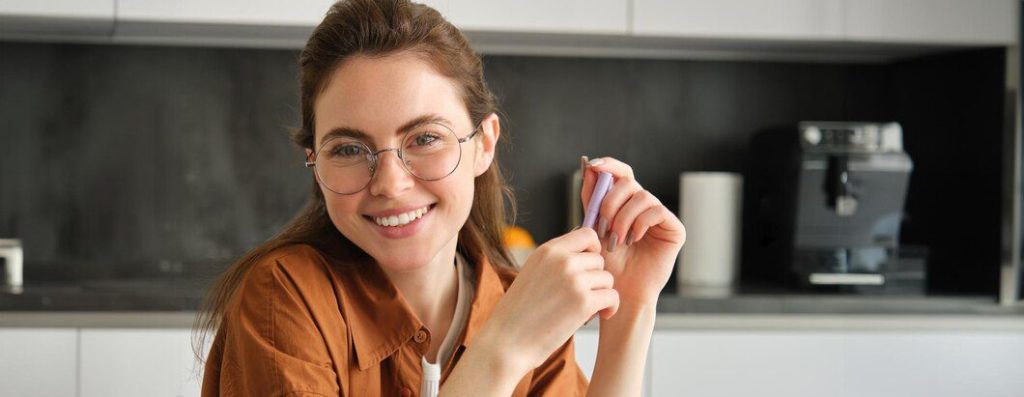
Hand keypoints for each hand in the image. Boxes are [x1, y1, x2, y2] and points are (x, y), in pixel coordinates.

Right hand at [477, 227, 619, 374]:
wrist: (507, 341)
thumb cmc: (519, 312)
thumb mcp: (533, 272)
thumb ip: (557, 261)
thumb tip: (589, 255)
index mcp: (548, 250)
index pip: (587, 234)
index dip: (594, 249)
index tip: (589, 266)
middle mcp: (562, 260)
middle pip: (599, 260)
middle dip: (595, 278)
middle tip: (583, 295)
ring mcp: (574, 280)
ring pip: (607, 279)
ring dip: (601, 294)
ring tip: (585, 308)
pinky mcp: (584, 302)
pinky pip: (612, 297)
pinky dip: (610, 307)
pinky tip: (600, 315)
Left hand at [581, 157, 685, 306]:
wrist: (619, 292)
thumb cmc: (606, 264)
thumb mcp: (593, 228)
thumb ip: (592, 199)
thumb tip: (589, 166)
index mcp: (625, 203)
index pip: (621, 173)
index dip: (609, 165)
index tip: (593, 166)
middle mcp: (644, 206)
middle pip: (628, 183)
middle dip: (610, 202)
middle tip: (601, 227)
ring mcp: (660, 216)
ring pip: (642, 196)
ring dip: (623, 218)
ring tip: (616, 241)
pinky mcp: (674, 229)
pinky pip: (657, 211)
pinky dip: (640, 223)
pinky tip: (632, 240)